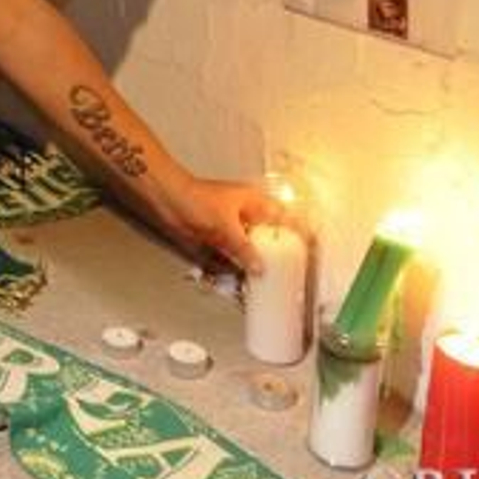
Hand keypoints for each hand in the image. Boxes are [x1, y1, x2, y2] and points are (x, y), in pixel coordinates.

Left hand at [158, 177, 287, 275]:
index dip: (298, 230)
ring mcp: (233, 227)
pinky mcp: (219, 238)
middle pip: (270, 235)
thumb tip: (260, 268)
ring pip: (253, 246)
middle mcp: (247, 214)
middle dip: (279, 252)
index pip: (284, 216)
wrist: (168, 199)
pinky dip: (241, 264)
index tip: (311, 246)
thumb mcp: (226, 226)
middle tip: (291, 270)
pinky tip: (246, 278)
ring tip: (270, 279)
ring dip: (259, 261)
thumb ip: (244, 249)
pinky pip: (236, 254)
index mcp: (255, 202)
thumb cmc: (197, 199)